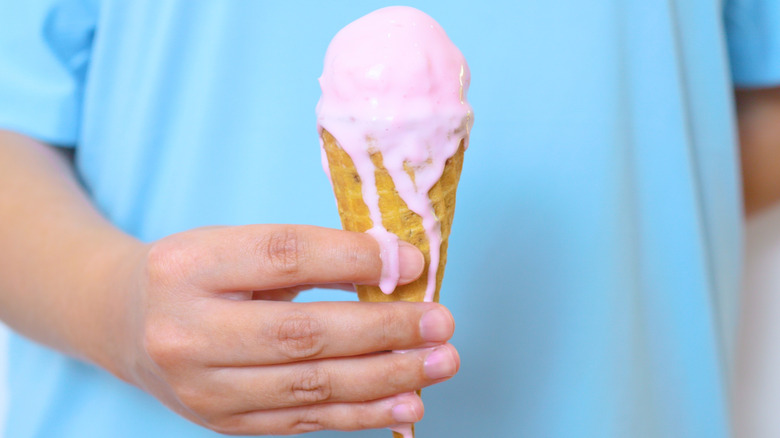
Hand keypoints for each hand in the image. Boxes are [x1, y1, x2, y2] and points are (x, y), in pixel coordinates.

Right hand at [109, 225, 458, 434]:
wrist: (128, 324)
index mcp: (189, 266)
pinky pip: (305, 420)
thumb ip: (307, 254)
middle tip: (440, 322)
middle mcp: (186, 332)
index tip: (410, 262)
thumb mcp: (235, 244)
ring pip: (311, 385)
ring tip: (441, 362)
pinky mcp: (224, 424)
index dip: (354, 259)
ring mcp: (203, 388)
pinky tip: (407, 401)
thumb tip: (393, 266)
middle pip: (303, 332)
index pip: (284, 256)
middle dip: (384, 329)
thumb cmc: (197, 275)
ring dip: (387, 375)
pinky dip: (362, 413)